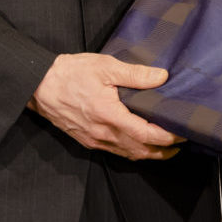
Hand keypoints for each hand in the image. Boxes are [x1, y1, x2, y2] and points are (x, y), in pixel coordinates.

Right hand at [28, 53, 183, 159]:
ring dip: (149, 154)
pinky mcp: (87, 140)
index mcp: (109, 115)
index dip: (168, 137)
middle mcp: (103, 133)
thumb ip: (135, 74)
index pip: (146, 134)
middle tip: (181, 145)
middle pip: (140, 151)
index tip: (183, 133)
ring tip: (165, 148)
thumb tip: (161, 77)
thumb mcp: (105, 66)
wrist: (38, 85)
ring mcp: (94, 139)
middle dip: (163, 151)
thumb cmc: (70, 73)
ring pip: (128, 154)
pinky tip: (139, 145)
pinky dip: (131, 152)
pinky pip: (115, 151)